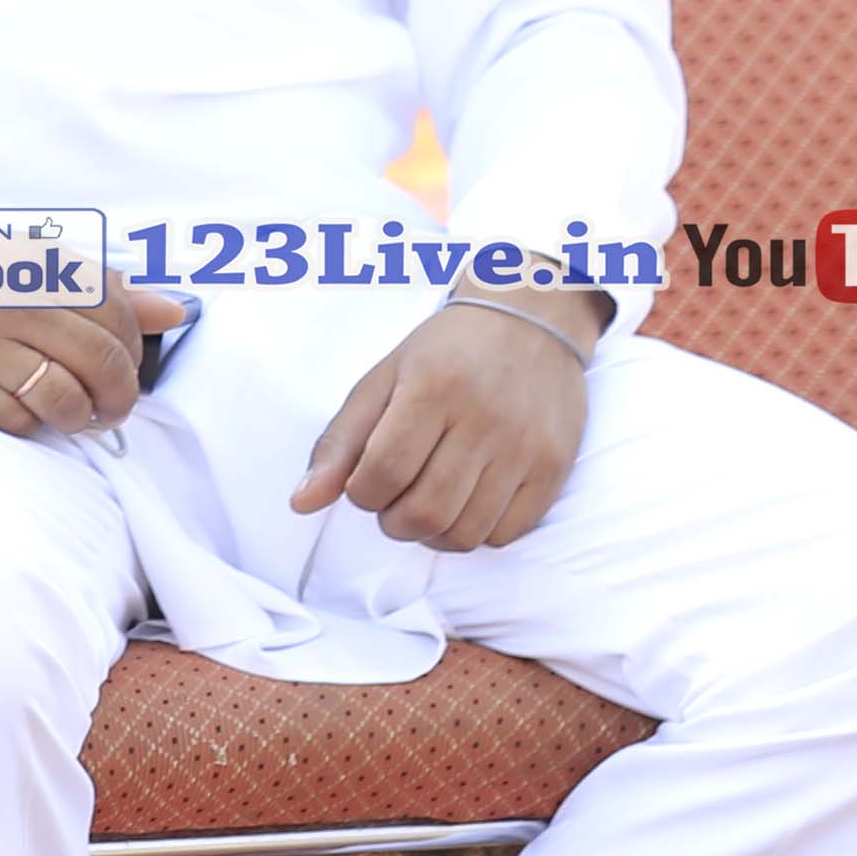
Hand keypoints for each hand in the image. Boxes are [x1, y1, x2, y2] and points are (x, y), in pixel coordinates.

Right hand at [0, 182, 178, 439]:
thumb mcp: (13, 257)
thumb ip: (94, 284)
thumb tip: (172, 309)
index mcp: (34, 260)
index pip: (118, 312)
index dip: (132, 350)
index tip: (123, 365)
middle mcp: (14, 295)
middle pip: (104, 361)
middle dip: (119, 396)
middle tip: (110, 408)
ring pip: (66, 397)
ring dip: (80, 419)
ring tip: (72, 418)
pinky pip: (16, 417)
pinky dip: (32, 426)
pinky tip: (23, 415)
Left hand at [294, 293, 595, 552]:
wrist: (530, 321)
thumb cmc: (444, 353)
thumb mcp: (381, 380)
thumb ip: (339, 442)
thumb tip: (301, 503)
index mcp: (433, 388)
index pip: (383, 473)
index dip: (361, 494)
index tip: (365, 482)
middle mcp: (485, 419)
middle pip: (425, 511)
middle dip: (393, 521)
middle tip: (393, 500)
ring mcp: (526, 446)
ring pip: (466, 532)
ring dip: (431, 533)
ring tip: (425, 503)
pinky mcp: (555, 467)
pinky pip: (507, 534)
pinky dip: (475, 533)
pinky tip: (464, 503)